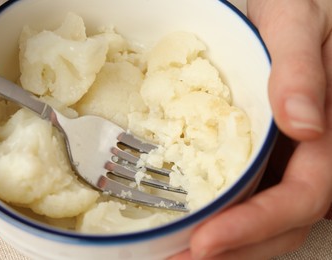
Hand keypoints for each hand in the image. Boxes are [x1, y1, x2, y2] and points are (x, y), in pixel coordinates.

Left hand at [170, 0, 331, 258]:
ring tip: (177, 254)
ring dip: (227, 246)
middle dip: (233, 250)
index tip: (205, 242)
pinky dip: (223, 219)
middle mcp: (312, 154)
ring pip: (268, 219)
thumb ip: (302, 69)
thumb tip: (306, 123)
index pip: (301, 196)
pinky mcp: (267, 154)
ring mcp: (289, 159)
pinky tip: (192, 222)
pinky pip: (250, 196)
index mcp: (329, 131)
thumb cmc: (298, 5)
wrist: (287, 5)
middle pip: (282, 223)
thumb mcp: (297, 23)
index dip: (255, 226)